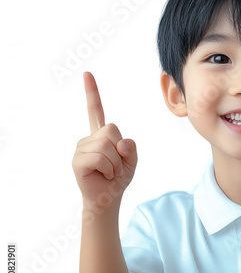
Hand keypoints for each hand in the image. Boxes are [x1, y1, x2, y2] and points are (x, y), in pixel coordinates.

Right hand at [72, 71, 137, 207]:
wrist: (108, 198)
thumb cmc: (118, 179)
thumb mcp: (131, 160)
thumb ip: (130, 147)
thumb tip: (118, 143)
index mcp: (101, 135)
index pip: (96, 110)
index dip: (92, 93)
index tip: (87, 74)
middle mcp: (89, 138)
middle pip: (112, 129)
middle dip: (120, 150)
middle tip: (115, 166)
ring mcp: (81, 148)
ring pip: (107, 145)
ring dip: (115, 163)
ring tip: (109, 172)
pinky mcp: (77, 160)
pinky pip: (100, 157)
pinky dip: (109, 169)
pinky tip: (103, 175)